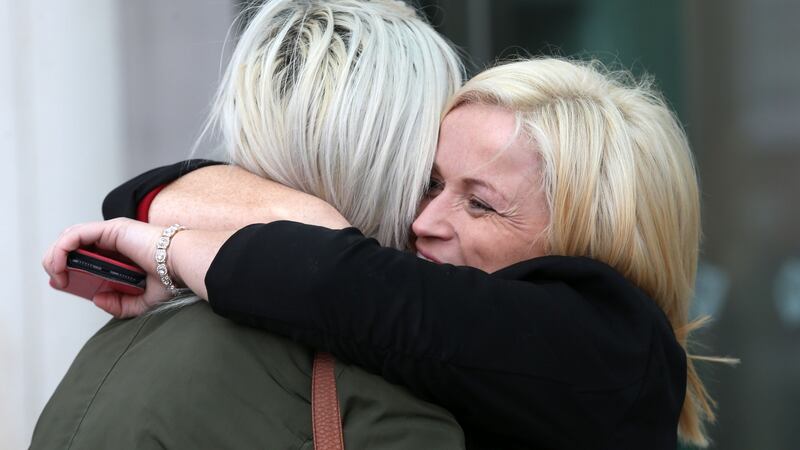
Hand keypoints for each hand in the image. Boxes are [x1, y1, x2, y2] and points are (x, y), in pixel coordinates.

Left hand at [43, 218, 171, 316]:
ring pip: (69, 237)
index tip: (63, 284)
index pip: (85, 254)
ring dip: (56, 256)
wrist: (184, 265)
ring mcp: (111, 232)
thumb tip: (98, 299)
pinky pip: (75, 235)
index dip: (67, 266)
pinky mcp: (111, 229)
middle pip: (73, 244)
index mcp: (120, 252)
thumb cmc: (172, 277)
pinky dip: (62, 250)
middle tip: (60, 283)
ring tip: (58, 276)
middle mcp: (113, 239)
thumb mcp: (143, 300)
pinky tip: (61, 267)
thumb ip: (121, 304)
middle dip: (58, 262)